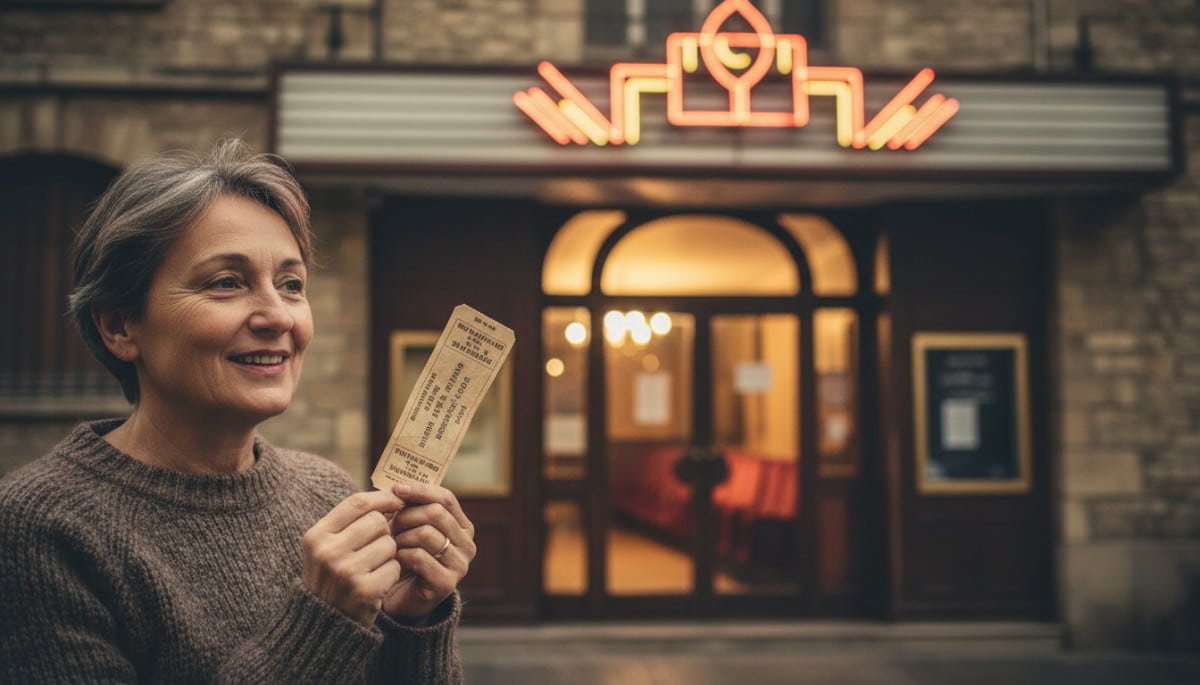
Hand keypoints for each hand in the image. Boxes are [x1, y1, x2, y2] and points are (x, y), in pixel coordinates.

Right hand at [301, 490, 405, 625]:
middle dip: (384, 532)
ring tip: (372, 568)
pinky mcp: (364, 590)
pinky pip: (394, 567)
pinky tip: (377, 583)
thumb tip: (391, 493)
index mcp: (316, 536)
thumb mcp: (328, 547)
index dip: (382, 498)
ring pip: (389, 544)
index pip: (356, 503)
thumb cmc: (333, 577)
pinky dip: (391, 574)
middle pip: (377, 522)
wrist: (325, 624)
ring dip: (389, 555)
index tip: (398, 500)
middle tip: (374, 548)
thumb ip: (352, 520)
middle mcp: (328, 552)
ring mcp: (345, 572)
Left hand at [381, 482, 476, 621]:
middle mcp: (467, 544)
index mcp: (462, 526)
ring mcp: (460, 565)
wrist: (401, 598)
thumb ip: (410, 507)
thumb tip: (398, 485)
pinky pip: (420, 558)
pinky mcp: (446, 583)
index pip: (446, 498)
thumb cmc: (405, 557)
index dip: (420, 490)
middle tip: (390, 525)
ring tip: (391, 544)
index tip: (396, 489)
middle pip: (436, 513)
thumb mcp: (410, 527)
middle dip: (407, 516)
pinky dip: (401, 555)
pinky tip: (394, 559)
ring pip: (427, 534)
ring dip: (402, 537)